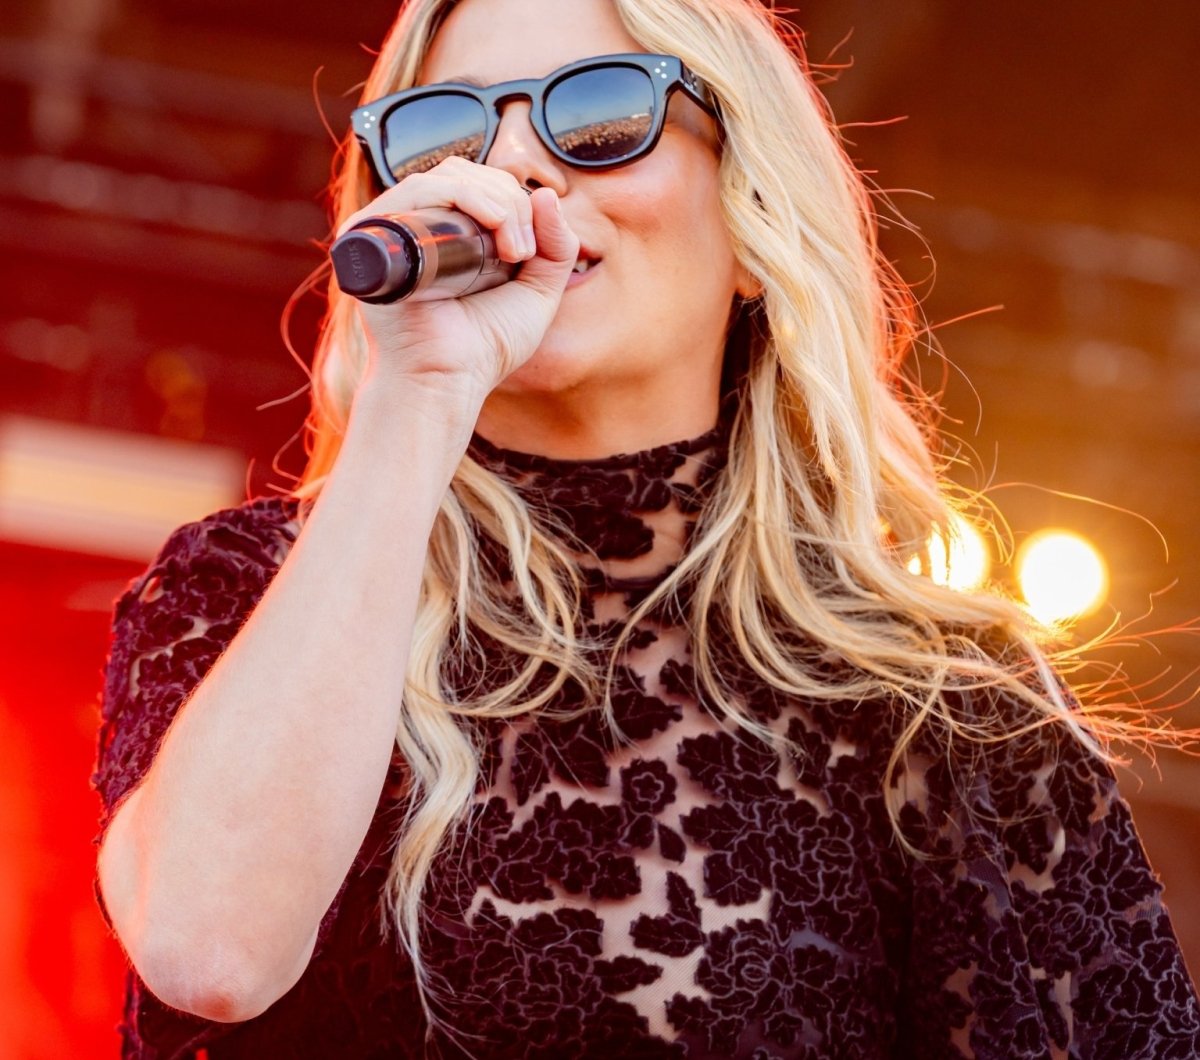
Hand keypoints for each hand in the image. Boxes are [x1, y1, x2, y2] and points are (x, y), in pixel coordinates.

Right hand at [336, 157, 579, 402]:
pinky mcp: (375, 233)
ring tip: (512, 249)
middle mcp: (419, 226)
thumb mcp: (537, 293)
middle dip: (509, 201)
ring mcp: (394, 227)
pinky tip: (492, 224)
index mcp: (449, 234)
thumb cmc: (484, 348)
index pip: (482, 184)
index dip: (516, 201)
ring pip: (449, 177)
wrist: (446, 382)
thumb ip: (556, 248)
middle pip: (467, 173)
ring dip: (494, 201)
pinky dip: (463, 195)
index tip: (532, 250)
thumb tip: (547, 195)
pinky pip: (420, 190)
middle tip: (523, 252)